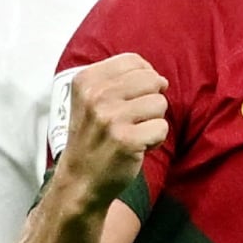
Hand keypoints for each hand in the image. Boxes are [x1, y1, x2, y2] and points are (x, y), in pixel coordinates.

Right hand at [58, 53, 168, 209]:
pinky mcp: (126, 140)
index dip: (144, 77)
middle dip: (151, 100)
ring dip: (153, 121)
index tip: (134, 97)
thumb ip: (121, 81)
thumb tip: (161, 79)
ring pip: (160, 103)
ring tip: (133, 133)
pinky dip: (155, 140)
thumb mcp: (92, 100)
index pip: (134, 61)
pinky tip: (137, 147)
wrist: (79, 181)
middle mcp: (96, 96)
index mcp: (86, 81)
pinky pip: (162, 128)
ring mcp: (110, 118)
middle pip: (152, 80)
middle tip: (133, 120)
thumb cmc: (94, 137)